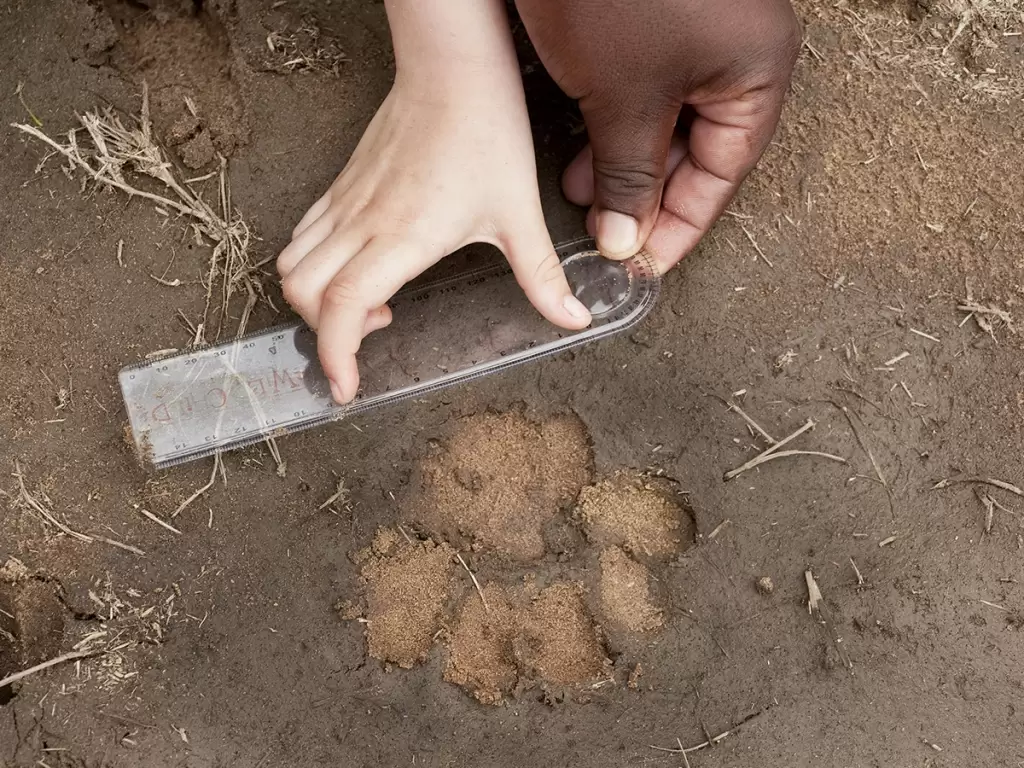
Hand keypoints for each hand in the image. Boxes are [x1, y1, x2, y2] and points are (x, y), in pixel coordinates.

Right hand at [276, 0, 591, 403]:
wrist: (453, 68)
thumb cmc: (485, 133)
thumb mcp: (519, 214)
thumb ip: (542, 275)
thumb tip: (572, 318)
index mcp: (401, 237)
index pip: (343, 307)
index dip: (335, 355)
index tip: (344, 387)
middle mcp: (363, 223)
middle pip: (303, 293)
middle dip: (323, 333)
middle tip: (369, 341)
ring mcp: (346, 202)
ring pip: (293, 263)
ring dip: (315, 298)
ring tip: (369, 304)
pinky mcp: (343, 184)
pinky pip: (304, 233)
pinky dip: (314, 264)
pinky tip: (360, 267)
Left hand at [515, 0, 801, 271]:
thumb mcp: (622, 98)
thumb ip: (628, 175)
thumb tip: (627, 238)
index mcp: (755, 69)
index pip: (724, 173)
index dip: (680, 226)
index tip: (644, 264)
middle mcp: (734, 51)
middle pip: (698, 149)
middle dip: (644, 193)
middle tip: (604, 231)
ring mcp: (694, 32)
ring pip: (666, 120)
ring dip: (622, 161)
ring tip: (579, 189)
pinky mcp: (653, 19)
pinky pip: (644, 87)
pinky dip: (613, 121)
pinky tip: (581, 144)